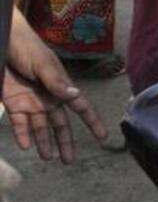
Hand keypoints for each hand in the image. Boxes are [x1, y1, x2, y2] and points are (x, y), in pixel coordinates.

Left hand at [5, 11, 107, 162]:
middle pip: (60, 124)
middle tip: (68, 161)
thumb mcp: (43, 64)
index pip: (80, 107)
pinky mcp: (13, 104)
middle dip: (65, 142)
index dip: (92, 122)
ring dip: (43, 142)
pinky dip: (22, 135)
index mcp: (60, 87)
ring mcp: (31, 102)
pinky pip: (19, 124)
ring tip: (47, 158)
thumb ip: (57, 82)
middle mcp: (48, 98)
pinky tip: (25, 145)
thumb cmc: (26, 47)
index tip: (103, 137)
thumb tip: (76, 96)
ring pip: (40, 128)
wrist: (3, 40)